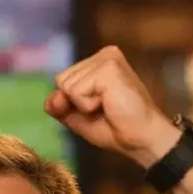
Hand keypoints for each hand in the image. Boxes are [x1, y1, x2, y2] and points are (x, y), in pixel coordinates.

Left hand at [45, 45, 181, 167]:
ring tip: (108, 105)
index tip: (98, 108)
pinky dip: (87, 105)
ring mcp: (107, 58)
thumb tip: (54, 96)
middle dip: (76, 102)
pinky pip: (75, 91)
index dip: (71, 102)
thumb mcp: (77, 117)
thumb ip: (59, 106)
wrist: (139, 139)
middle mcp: (104, 54)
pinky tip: (109, 104)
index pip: (61, 80)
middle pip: (61, 80)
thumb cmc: (114, 128)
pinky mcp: (109, 67)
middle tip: (104, 108)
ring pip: (66, 86)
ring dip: (83, 104)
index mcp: (98, 62)